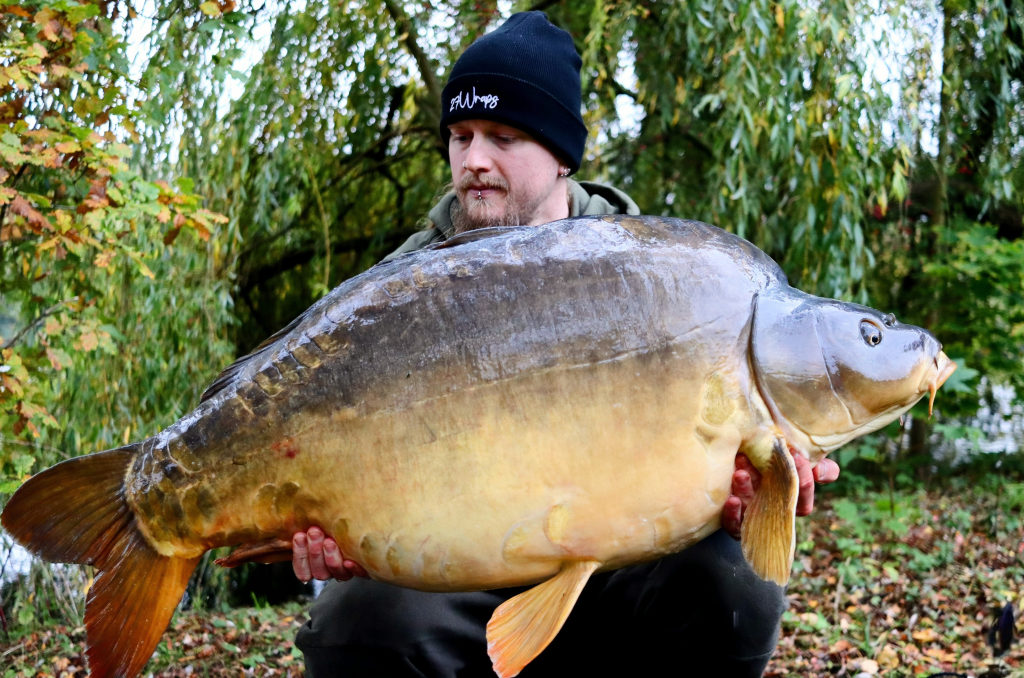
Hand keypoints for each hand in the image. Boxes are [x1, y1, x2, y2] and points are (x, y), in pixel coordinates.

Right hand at [292, 526, 367, 581]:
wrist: (367, 524)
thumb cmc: (337, 521)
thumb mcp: (321, 522)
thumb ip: (310, 522)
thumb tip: (294, 504)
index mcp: (315, 564)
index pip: (303, 570)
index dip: (300, 555)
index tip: (299, 535)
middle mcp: (330, 570)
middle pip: (318, 572)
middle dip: (314, 552)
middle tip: (314, 532)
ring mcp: (347, 570)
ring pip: (335, 573)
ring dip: (330, 557)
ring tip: (329, 541)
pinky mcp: (364, 567)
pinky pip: (359, 574)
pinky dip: (354, 569)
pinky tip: (350, 560)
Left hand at [721, 453, 839, 538]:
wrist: (746, 458)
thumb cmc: (779, 464)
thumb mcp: (801, 462)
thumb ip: (822, 467)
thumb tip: (819, 472)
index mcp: (791, 502)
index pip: (804, 503)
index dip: (804, 483)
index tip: (797, 456)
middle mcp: (772, 511)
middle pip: (777, 506)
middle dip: (775, 485)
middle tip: (768, 462)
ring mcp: (752, 515)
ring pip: (752, 510)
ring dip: (747, 491)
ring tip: (741, 474)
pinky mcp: (732, 519)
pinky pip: (733, 524)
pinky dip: (732, 513)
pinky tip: (732, 499)